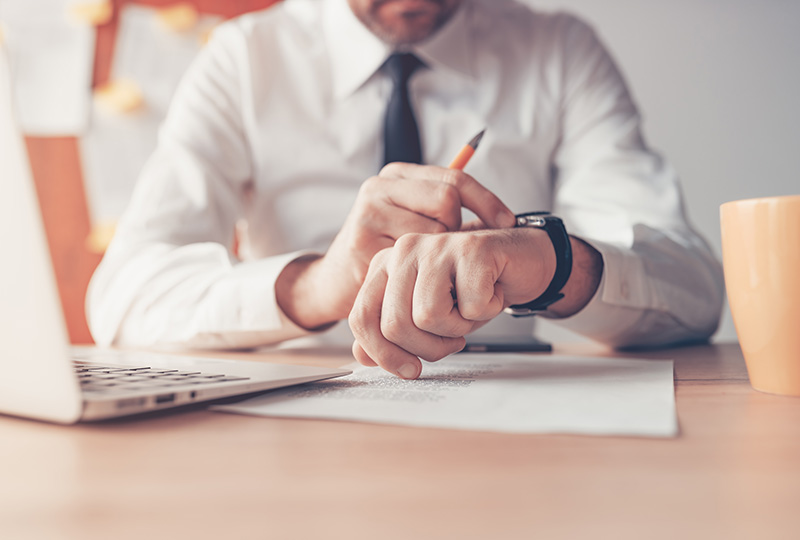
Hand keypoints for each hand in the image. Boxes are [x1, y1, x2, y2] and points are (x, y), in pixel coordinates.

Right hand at [276, 164, 515, 328]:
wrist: (335, 282)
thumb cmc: (386, 250)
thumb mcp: (413, 219)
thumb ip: (443, 207)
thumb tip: (505, 216)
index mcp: (396, 175)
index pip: (455, 178)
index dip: (486, 201)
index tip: (508, 222)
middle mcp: (379, 188)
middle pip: (446, 201)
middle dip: (455, 230)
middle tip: (448, 251)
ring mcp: (368, 214)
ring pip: (432, 233)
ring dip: (439, 257)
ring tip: (428, 268)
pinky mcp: (362, 245)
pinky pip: (413, 261)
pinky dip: (422, 275)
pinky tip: (414, 280)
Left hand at [348, 228, 556, 378]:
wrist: (522, 261)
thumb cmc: (472, 289)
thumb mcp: (427, 317)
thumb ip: (389, 334)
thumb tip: (362, 357)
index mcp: (385, 265)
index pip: (363, 318)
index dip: (384, 354)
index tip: (410, 370)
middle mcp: (404, 250)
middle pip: (395, 324)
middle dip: (428, 347)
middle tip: (452, 340)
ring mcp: (436, 245)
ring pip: (428, 317)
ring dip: (458, 328)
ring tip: (470, 310)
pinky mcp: (471, 248)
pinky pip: (470, 306)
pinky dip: (487, 310)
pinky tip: (491, 292)